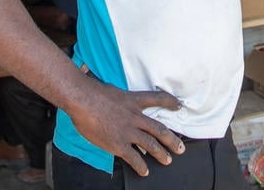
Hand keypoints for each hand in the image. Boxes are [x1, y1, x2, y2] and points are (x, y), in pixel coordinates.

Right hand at [66, 81, 184, 175]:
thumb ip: (120, 100)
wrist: (82, 99)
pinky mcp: (118, 144)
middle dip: (172, 140)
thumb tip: (118, 104)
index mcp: (134, 100)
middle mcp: (135, 116)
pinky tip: (144, 171)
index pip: (158, 98)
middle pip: (160, 129)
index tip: (178, 105)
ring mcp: (128, 131)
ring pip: (151, 145)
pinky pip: (134, 158)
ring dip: (161, 154)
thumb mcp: (113, 91)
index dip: (170, 102)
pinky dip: (141, 166)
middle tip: (180, 148)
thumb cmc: (92, 92)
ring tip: (168, 160)